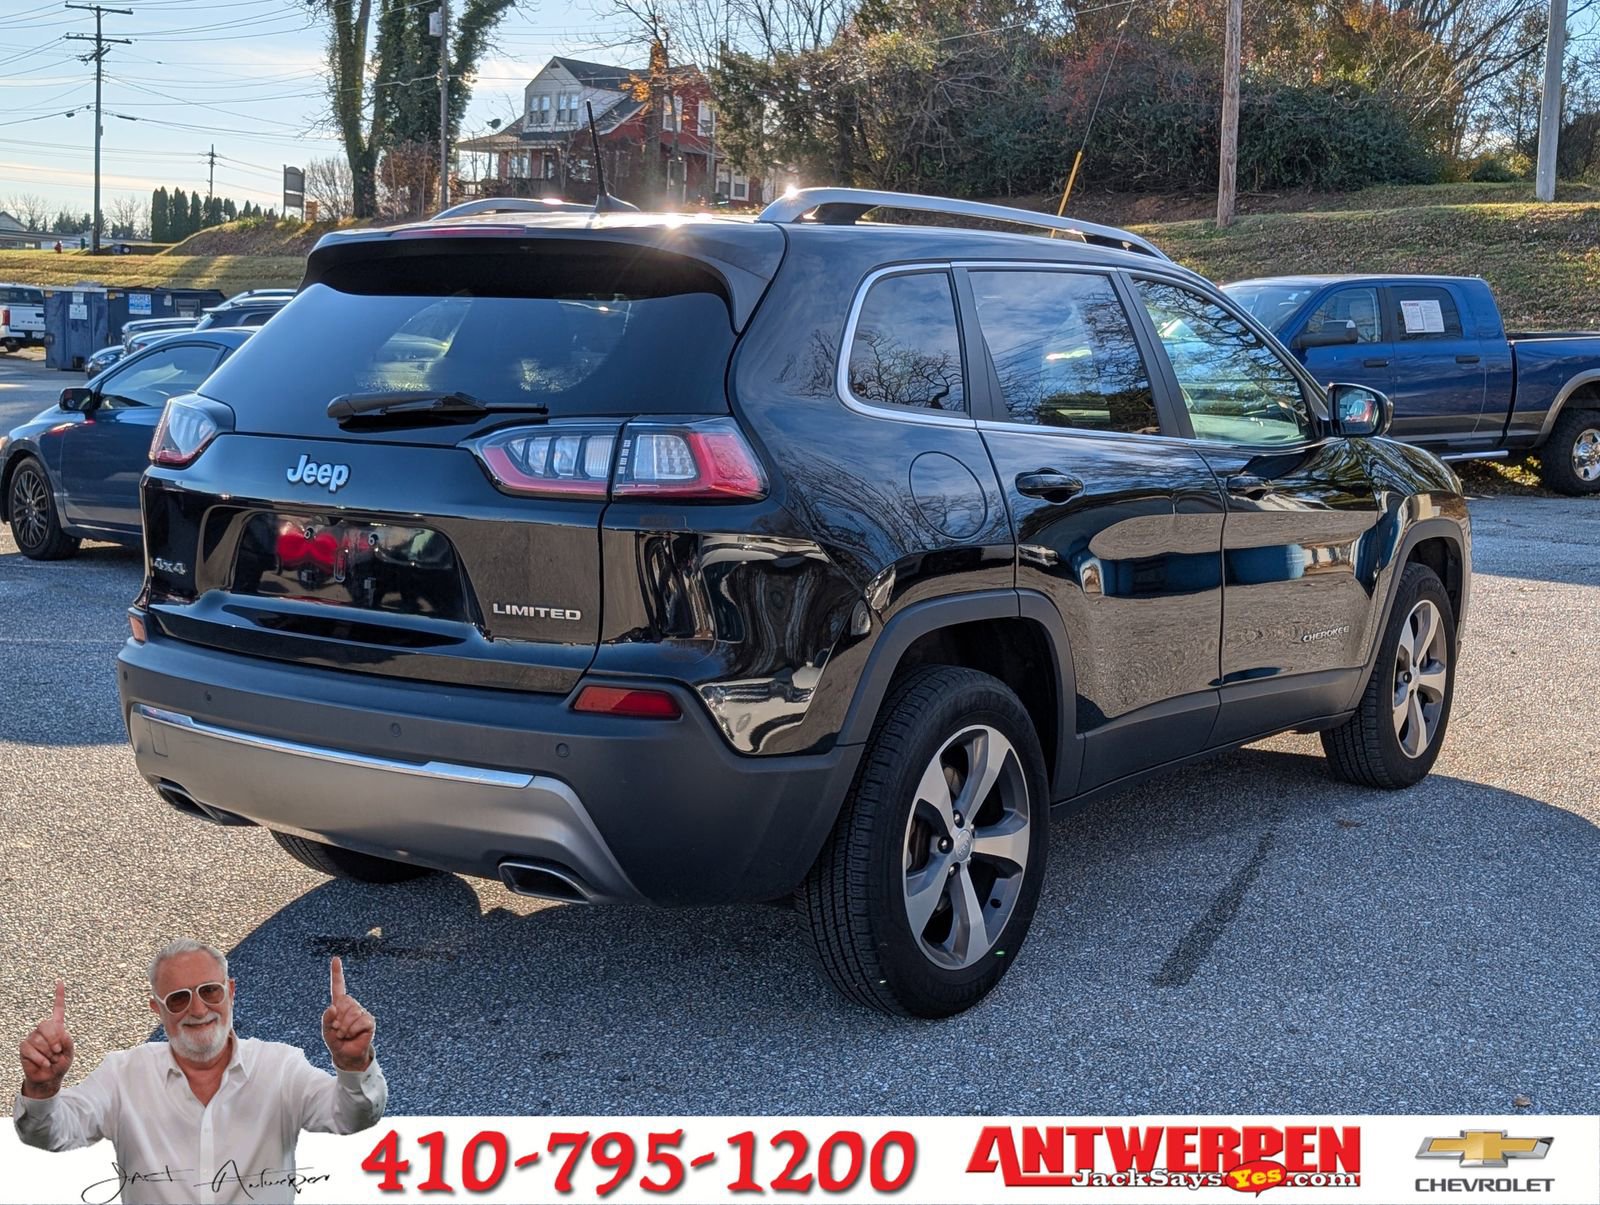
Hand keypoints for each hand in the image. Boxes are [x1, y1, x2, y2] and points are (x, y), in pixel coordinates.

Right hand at [19, 981, 73, 1098]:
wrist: (49, 1078)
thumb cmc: (60, 1064)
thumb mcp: (69, 1053)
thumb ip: (68, 1042)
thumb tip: (60, 1033)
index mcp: (57, 1027)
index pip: (58, 1008)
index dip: (59, 995)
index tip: (60, 981)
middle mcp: (43, 1030)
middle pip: (46, 1024)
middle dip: (54, 1039)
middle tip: (58, 1051)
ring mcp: (32, 1037)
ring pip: (38, 1039)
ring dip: (48, 1053)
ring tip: (51, 1059)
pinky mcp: (24, 1047)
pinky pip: (30, 1049)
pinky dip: (40, 1058)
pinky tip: (44, 1063)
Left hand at [320, 957, 374, 1072]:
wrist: (348, 1056)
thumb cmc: (336, 1042)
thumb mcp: (326, 1031)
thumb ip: (326, 1019)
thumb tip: (333, 1007)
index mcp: (340, 1005)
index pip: (338, 987)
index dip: (336, 973)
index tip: (336, 959)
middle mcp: (352, 1005)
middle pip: (344, 1003)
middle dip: (338, 1020)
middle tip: (338, 1031)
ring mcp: (361, 1012)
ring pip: (352, 1013)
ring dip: (344, 1028)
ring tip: (345, 1035)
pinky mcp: (369, 1021)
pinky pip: (360, 1021)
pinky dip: (353, 1030)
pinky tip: (353, 1035)